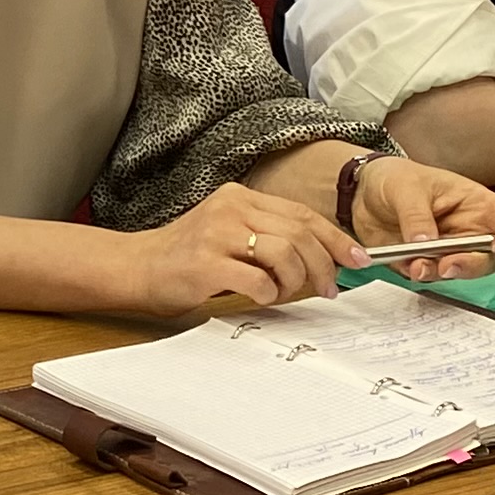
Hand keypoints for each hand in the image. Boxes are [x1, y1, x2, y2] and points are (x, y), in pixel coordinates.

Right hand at [110, 182, 356, 310]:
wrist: (137, 267)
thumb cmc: (187, 257)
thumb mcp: (229, 232)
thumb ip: (268, 235)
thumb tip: (324, 256)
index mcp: (239, 197)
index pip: (302, 214)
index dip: (336, 238)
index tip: (357, 259)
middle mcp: (230, 208)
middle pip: (300, 233)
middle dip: (324, 266)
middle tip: (329, 289)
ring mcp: (216, 234)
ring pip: (284, 254)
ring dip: (295, 282)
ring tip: (283, 294)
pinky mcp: (205, 264)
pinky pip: (257, 280)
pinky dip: (268, 293)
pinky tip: (258, 297)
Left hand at [345, 156, 494, 281]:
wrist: (361, 192)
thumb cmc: (395, 178)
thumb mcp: (406, 187)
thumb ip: (417, 215)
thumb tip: (426, 243)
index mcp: (478, 205)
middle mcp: (469, 232)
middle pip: (489, 259)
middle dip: (470, 265)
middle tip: (447, 264)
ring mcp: (448, 251)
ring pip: (459, 273)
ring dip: (441, 273)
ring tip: (418, 265)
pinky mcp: (424, 264)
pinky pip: (429, 277)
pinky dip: (418, 275)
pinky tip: (405, 264)